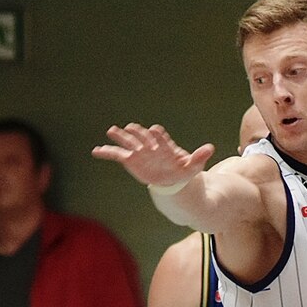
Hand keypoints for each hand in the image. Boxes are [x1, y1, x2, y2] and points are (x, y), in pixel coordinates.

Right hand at [93, 123, 214, 189]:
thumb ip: (199, 157)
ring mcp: (139, 152)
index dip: (158, 136)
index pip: (160, 138)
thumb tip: (211, 148)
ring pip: (128, 143)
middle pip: (142, 137)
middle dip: (137, 133)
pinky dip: (106, 153)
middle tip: (131, 128)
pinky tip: (95, 151)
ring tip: (112, 131)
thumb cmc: (182, 171)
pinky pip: (116, 155)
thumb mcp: (193, 166)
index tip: (155, 131)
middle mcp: (150, 146)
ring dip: (120, 137)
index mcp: (164, 146)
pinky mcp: (130, 160)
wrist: (172, 179)